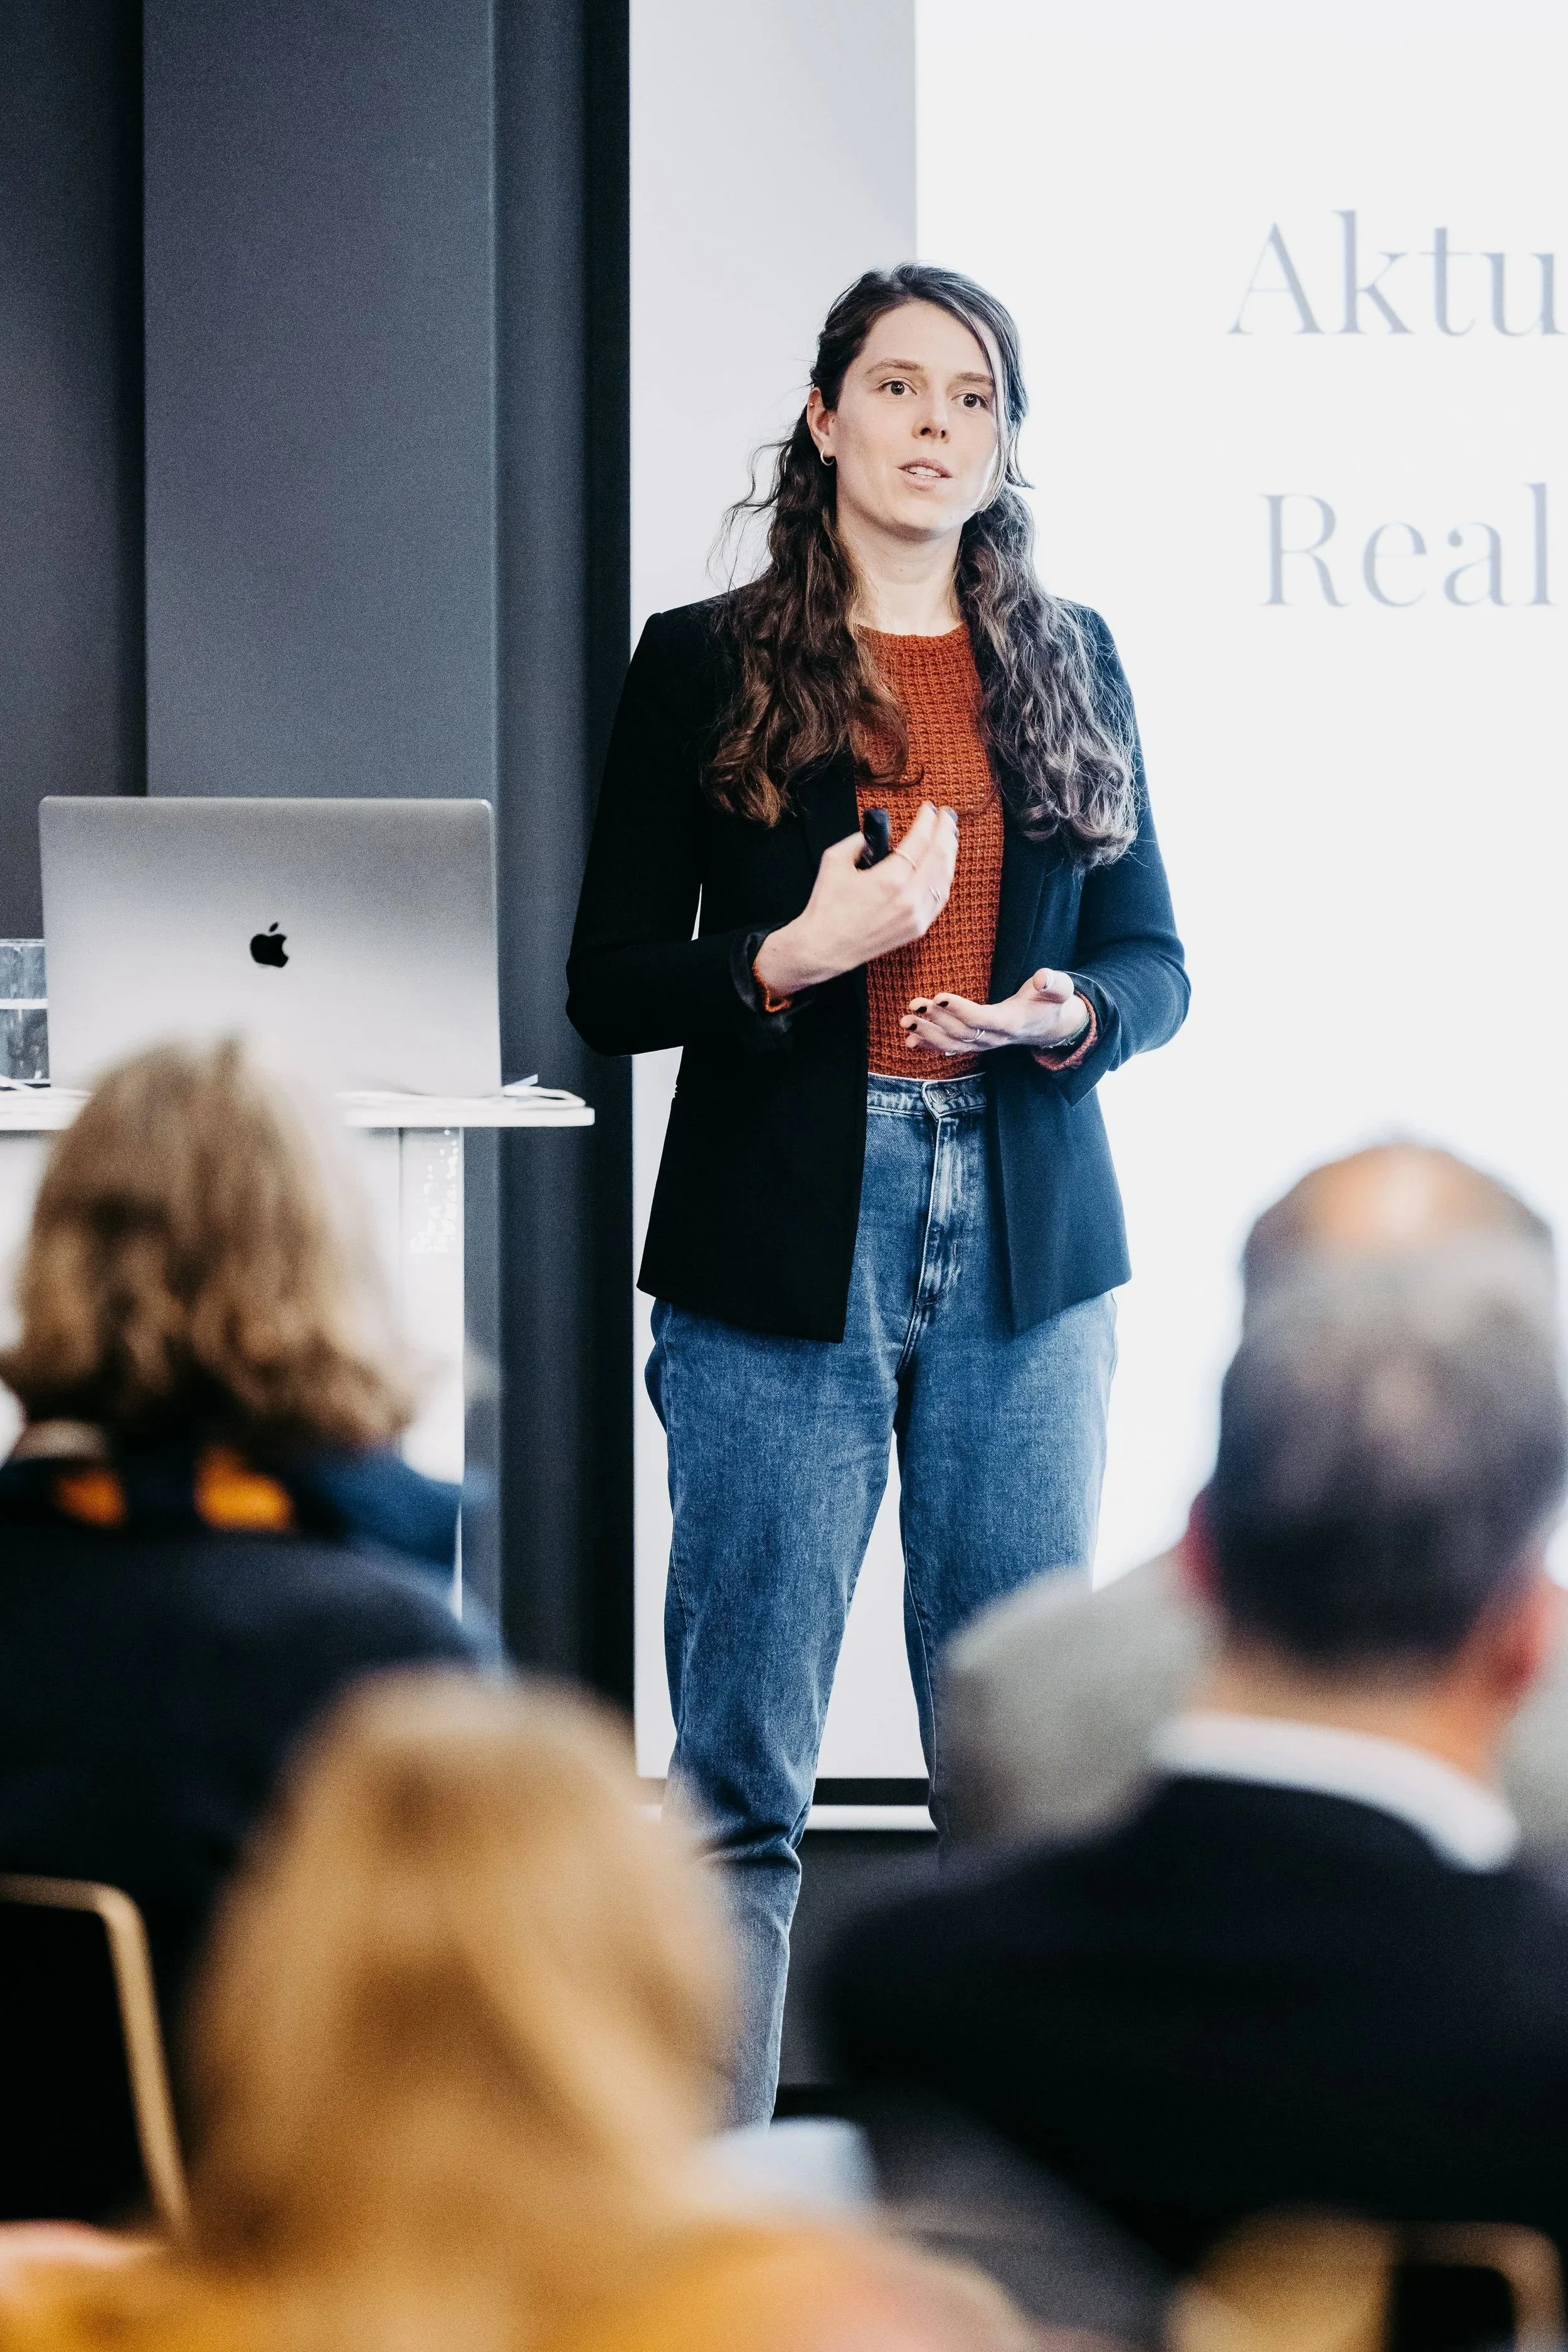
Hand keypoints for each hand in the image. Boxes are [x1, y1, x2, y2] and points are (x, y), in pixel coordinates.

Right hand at [752, 802, 958, 997]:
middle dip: (945, 831)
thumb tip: (873, 836)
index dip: (927, 821)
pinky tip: (944, 866)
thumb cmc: (827, 906)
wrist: (824, 947)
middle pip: (939, 856)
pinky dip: (944, 878)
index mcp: (890, 878)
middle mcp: (909, 897)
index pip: (920, 840)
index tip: (929, 808)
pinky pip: (939, 898)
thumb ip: (857, 841)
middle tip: (947, 815)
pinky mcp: (917, 929)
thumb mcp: (834, 861)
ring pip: (944, 878)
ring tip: (949, 836)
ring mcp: (916, 915)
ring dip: (950, 853)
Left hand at [900, 968, 1089, 1057]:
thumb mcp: (1060, 990)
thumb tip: (1044, 978)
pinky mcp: (976, 1044)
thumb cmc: (1050, 1002)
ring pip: (953, 1044)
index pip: (984, 1019)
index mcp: (1014, 1023)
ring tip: (905, 1022)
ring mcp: (985, 1044)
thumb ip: (1055, 984)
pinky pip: (951, 1049)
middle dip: (936, 1020)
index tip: (939, 997)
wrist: (1049, 1027)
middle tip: (913, 1005)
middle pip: (963, 1033)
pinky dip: (930, 1046)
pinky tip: (909, 1041)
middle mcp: (996, 1038)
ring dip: (927, 1035)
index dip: (962, 1010)